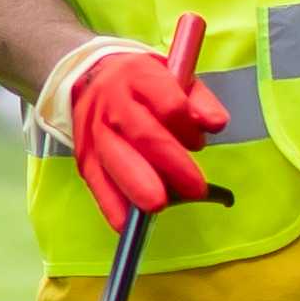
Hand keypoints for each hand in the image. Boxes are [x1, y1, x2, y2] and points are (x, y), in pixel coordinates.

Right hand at [56, 43, 222, 228]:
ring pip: (114, 157)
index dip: (187, 125)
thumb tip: (215, 125)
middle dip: (170, 163)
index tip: (198, 142)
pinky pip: (95, 180)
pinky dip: (110, 204)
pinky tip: (126, 223)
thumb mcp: (175, 76)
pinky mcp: (84, 154)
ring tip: (158, 206)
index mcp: (140, 76)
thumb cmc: (142, 83)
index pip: (168, 102)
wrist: (91, 77)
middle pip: (142, 132)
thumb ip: (199, 102)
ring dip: (136, 185)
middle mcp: (114, 101)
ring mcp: (95, 129)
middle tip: (196, 189)